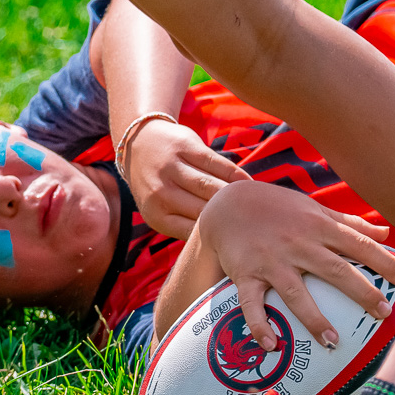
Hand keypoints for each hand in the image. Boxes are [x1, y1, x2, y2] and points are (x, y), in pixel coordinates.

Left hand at [123, 120, 249, 240]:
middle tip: (253, 227)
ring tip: (254, 206)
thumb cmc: (159, 187)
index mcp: (157, 216)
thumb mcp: (162, 211)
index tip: (239, 242)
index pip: (193, 232)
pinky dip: (235, 175)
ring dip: (234, 197)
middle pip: (204, 209)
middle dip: (229, 218)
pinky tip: (248, 184)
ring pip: (211, 186)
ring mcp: (171, 168)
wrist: (140, 144)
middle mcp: (161, 193)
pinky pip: (216, 163)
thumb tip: (219, 249)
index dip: (218, 237)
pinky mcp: (185, 146)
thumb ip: (185, 226)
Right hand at [197, 180, 394, 351]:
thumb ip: (349, 223)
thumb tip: (386, 233)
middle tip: (383, 313)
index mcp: (319, 227)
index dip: (385, 263)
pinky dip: (259, 325)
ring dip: (314, 319)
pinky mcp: (246, 274)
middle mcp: (298, 244)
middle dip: (361, 292)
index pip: (359, 245)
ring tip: (332, 343)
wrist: (226, 202)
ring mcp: (271, 261)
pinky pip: (251, 303)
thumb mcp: (314, 209)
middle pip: (335, 270)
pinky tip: (271, 345)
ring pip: (296, 292)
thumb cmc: (277, 208)